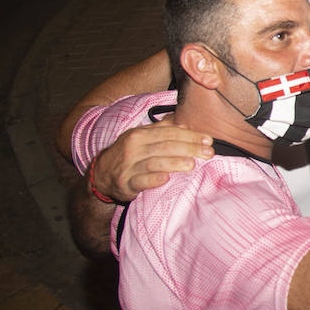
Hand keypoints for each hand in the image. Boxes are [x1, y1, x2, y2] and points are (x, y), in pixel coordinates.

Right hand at [92, 120, 213, 201]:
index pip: (170, 132)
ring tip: (193, 164)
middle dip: (190, 148)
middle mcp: (133, 148)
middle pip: (166, 146)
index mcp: (140, 134)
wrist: (100, 175)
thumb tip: (185, 125)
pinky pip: (140, 181)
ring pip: (155, 162)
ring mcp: (128, 166)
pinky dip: (153, 179)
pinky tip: (166, 179)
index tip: (208, 140)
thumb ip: (161, 131)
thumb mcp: (140, 138)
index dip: (190, 136)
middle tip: (208, 153)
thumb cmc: (127, 155)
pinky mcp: (125, 183)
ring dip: (175, 163)